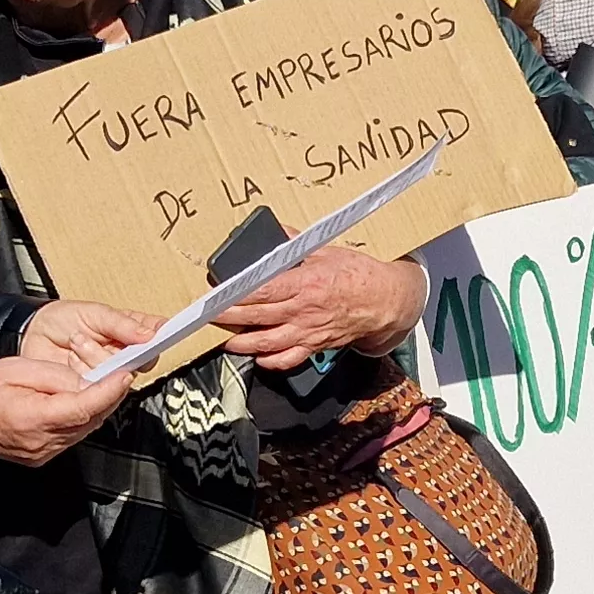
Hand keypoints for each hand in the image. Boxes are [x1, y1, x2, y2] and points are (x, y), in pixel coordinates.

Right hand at [0, 357, 136, 467]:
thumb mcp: (16, 369)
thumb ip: (55, 376)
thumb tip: (86, 381)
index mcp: (34, 418)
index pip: (85, 407)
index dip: (110, 390)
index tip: (124, 375)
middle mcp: (42, 442)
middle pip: (90, 420)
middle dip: (108, 395)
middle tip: (117, 372)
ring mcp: (42, 453)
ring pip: (84, 429)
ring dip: (96, 406)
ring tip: (99, 383)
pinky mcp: (41, 456)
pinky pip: (71, 435)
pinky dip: (80, 417)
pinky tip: (77, 400)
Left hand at [22, 299, 162, 373]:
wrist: (32, 336)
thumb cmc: (63, 320)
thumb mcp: (93, 312)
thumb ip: (121, 323)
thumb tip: (149, 334)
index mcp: (129, 332)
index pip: (156, 336)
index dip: (161, 336)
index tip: (159, 334)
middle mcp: (123, 355)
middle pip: (140, 361)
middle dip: (114, 349)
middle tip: (92, 336)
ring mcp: (109, 374)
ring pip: (118, 375)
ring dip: (94, 357)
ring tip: (75, 342)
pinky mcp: (93, 389)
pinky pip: (98, 387)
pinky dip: (82, 371)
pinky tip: (71, 360)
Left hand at [215, 246, 429, 370]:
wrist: (384, 301)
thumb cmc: (357, 274)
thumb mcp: (327, 250)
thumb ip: (297, 244)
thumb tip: (276, 232)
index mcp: (305, 283)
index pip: (263, 290)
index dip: (237, 293)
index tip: (217, 292)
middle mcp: (304, 311)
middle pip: (258, 317)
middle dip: (229, 317)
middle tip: (209, 315)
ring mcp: (308, 331)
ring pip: (267, 343)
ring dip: (243, 343)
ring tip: (225, 338)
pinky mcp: (314, 346)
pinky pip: (287, 360)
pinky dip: (269, 361)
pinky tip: (256, 356)